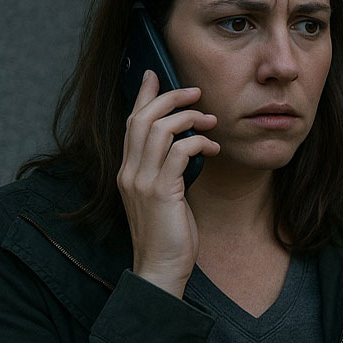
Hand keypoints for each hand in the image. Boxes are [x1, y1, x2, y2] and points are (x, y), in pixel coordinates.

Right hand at [116, 70, 218, 296]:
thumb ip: (168, 171)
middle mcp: (129, 172)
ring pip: (160, 129)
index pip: (130, 123)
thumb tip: (185, 146)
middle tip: (196, 91)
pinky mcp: (161, 191)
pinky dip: (199, 142)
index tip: (154, 75)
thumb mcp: (166, 196)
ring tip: (211, 121)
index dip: (143, 96)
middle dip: (170, 98)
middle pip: (142, 118)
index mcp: (128, 171)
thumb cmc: (169, 234)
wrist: (161, 268)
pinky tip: (215, 148)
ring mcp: (142, 181)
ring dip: (189, 118)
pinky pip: (180, 151)